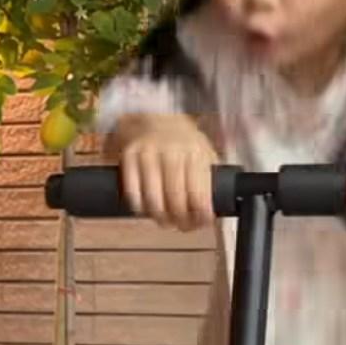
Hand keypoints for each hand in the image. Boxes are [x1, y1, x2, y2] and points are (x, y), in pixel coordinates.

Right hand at [118, 115, 218, 230]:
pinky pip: (133, 192)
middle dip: (180, 220)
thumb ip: (210, 179)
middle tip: (181, 225)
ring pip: (153, 199)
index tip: (201, 223)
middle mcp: (172, 151)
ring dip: (160, 217)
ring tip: (165, 221)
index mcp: (196, 152)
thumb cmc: (183, 143)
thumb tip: (216, 210)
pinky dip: (139, 207)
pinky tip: (146, 209)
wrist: (154, 118)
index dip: (200, 216)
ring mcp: (149, 153)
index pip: (199, 195)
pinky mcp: (130, 156)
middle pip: (176, 200)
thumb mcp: (204, 153)